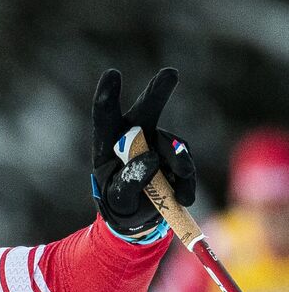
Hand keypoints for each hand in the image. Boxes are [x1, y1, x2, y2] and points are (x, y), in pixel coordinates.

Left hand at [90, 68, 195, 238]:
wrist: (138, 218)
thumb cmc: (119, 202)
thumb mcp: (118, 198)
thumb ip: (129, 181)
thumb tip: (151, 157)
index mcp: (108, 143)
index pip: (105, 117)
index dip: (108, 97)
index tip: (112, 74)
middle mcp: (134, 137)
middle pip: (145, 110)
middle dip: (157, 92)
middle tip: (170, 74)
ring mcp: (158, 145)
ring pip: (171, 144)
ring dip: (178, 162)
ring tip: (180, 183)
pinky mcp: (176, 158)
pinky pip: (185, 166)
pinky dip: (186, 182)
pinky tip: (183, 198)